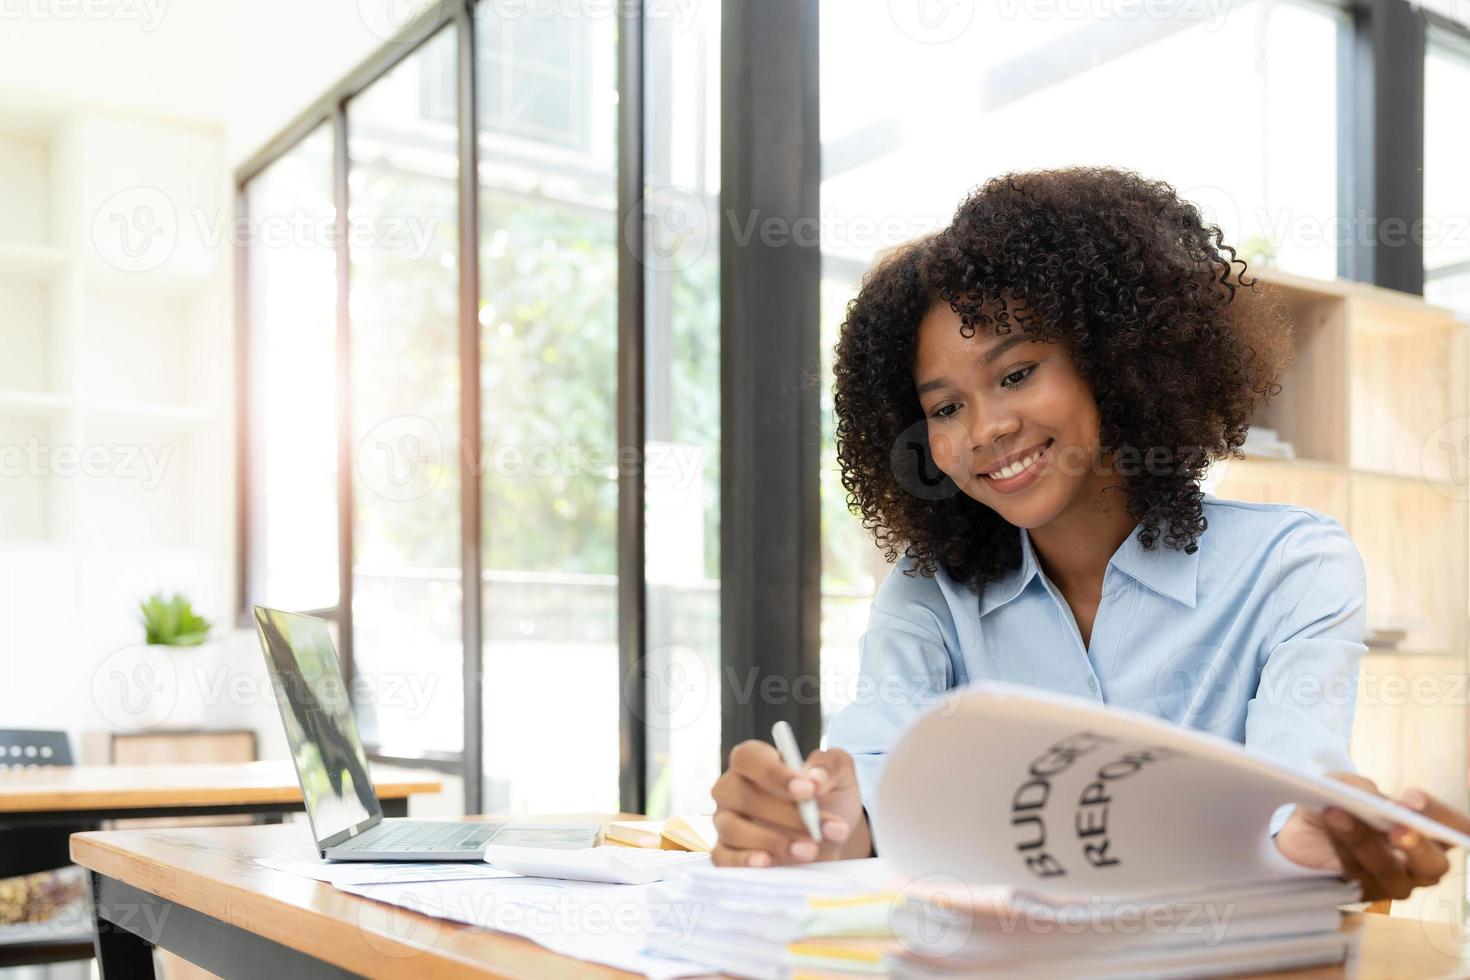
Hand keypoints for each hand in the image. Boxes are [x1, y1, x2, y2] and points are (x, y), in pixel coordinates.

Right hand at [710, 741, 869, 866]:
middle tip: (817, 827)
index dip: (774, 773)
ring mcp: (726, 822)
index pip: (749, 758)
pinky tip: (768, 863)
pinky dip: (743, 861)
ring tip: (809, 850)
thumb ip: (830, 766)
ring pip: (732, 828)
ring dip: (773, 841)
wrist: (832, 838)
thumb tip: (815, 778)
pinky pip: (722, 857)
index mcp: (755, 762)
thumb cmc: (829, 797)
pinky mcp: (727, 853)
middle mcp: (733, 789)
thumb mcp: (840, 774)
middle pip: (740, 795)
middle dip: (783, 814)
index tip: (808, 790)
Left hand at [1274, 772, 1466, 901]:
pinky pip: (1357, 875)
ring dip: (1364, 841)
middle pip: (1435, 865)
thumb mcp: (1344, 786)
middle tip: (1395, 827)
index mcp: (1430, 833)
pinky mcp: (1363, 893)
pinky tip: (1329, 824)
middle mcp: (1420, 863)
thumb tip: (1371, 798)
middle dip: (1416, 844)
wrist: (1303, 829)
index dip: (1445, 818)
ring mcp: (1393, 883)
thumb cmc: (1340, 804)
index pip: (1458, 830)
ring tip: (1338, 814)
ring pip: (1390, 872)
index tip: (1412, 799)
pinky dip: (1341, 847)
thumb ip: (1359, 787)